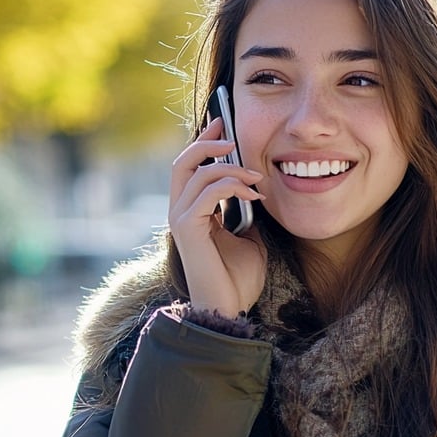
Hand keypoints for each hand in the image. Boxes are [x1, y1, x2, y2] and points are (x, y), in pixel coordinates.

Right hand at [168, 118, 267, 315]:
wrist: (230, 309)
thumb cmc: (238, 279)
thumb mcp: (250, 236)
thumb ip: (245, 212)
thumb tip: (255, 189)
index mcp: (192, 212)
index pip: (190, 168)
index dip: (205, 144)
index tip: (224, 127)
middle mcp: (180, 212)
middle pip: (182, 162)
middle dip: (207, 142)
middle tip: (231, 133)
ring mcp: (181, 220)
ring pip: (195, 172)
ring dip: (230, 167)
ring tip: (257, 178)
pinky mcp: (187, 229)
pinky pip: (207, 192)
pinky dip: (232, 185)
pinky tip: (253, 194)